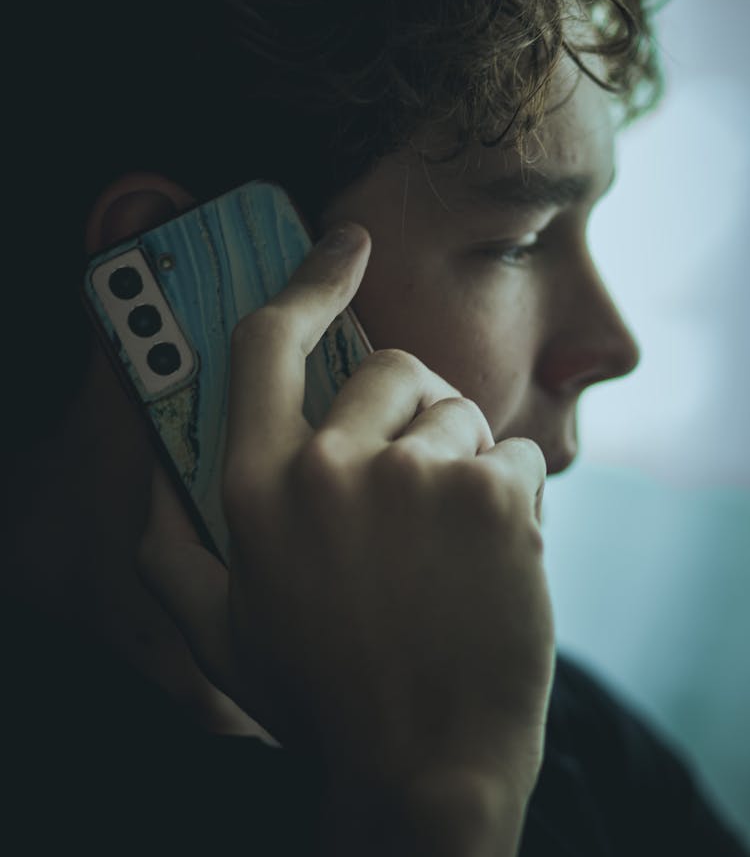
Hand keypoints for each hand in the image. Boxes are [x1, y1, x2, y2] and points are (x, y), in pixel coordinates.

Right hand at [140, 221, 554, 840]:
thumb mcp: (219, 630)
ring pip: (460, 414)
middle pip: (389, 369)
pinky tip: (494, 559)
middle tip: (417, 482)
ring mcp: (420, 478)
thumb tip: (152, 477)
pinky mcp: (497, 498)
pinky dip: (514, 496)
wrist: (425, 770)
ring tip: (451, 542)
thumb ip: (170, 547)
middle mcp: (333, 468)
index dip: (308, 281)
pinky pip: (517, 456)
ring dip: (462, 461)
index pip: (270, 344)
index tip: (345, 244)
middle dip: (411, 410)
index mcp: (259, 488)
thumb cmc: (322, 696)